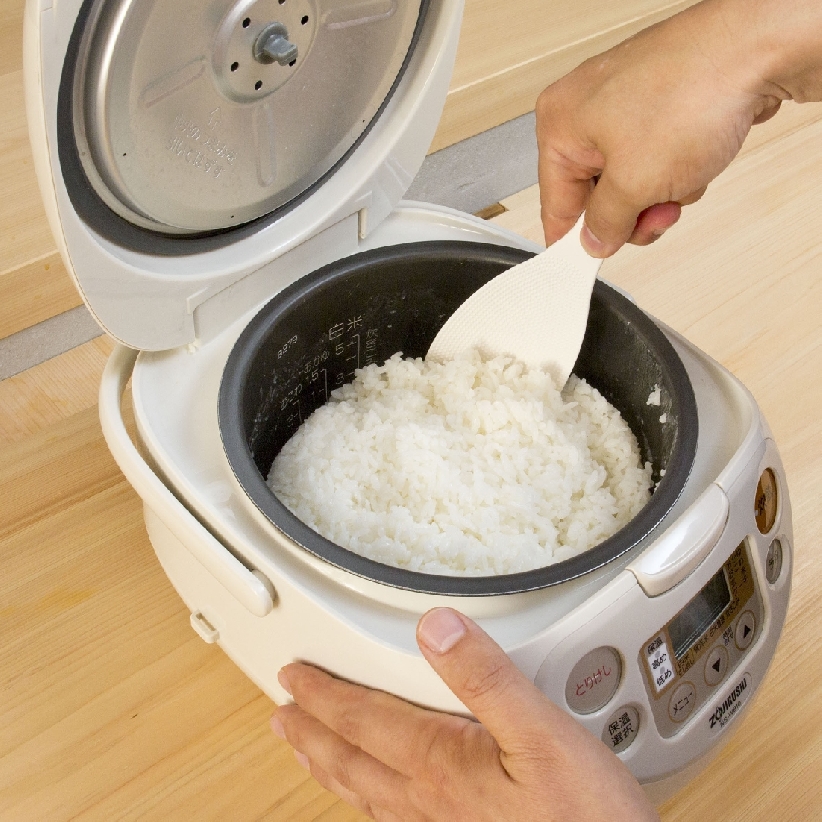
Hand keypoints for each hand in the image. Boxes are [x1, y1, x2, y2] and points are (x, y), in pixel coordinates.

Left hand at [271, 607, 658, 820]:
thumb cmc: (586, 817)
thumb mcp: (542, 734)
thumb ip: (487, 678)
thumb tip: (436, 628)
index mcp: (441, 764)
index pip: (362, 721)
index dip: (322, 693)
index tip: (293, 674)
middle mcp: (431, 801)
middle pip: (351, 760)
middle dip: (311, 731)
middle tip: (281, 712)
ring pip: (366, 792)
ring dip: (329, 765)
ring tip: (307, 749)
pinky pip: (393, 816)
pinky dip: (367, 798)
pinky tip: (377, 797)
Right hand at [535, 0, 821, 256]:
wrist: (758, 48)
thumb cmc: (692, 91)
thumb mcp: (634, 184)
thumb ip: (607, 223)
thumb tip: (597, 240)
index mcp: (560, 123)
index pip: (555, 204)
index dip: (574, 240)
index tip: (587, 263)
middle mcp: (586, 107)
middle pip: (596, 194)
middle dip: (631, 212)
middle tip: (655, 214)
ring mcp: (626, 101)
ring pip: (631, 179)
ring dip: (659, 193)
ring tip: (683, 179)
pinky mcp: (662, 101)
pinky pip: (657, 158)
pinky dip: (677, 169)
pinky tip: (696, 159)